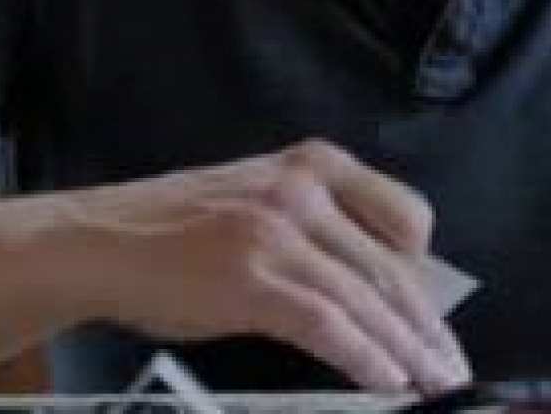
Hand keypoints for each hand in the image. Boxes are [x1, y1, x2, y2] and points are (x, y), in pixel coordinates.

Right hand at [56, 140, 470, 393]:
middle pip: (392, 268)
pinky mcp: (253, 280)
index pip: (407, 215)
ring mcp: (277, 232)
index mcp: (313, 163)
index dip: (431, 275)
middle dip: (428, 329)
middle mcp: (303, 190)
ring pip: (367, 301)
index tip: (438, 319)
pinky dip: (365, 359)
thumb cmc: (176, 231)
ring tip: (432, 387)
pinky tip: (386, 383)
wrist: (100, 242)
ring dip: (407, 354)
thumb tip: (379, 288)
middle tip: (451, 370)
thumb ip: (319, 228)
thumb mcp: (259, 201)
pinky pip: (329, 325)